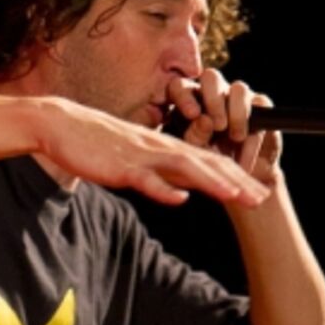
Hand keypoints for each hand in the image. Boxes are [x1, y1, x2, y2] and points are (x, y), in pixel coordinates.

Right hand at [36, 95, 270, 206]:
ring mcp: (140, 156)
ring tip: (236, 195)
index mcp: (165, 147)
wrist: (61, 126)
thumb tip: (184, 192)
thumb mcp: (136, 160)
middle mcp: (159, 148)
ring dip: (211, 181)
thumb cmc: (98, 144)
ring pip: (183, 168)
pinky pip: (144, 179)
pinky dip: (162, 188)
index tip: (258, 192)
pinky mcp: (119, 167)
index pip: (209, 162)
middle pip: (205, 164)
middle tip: (263, 197)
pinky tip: (180, 199)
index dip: (236, 176)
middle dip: (236, 181)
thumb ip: (161, 174)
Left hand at [167, 70, 283, 187]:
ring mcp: (237, 96)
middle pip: (211, 77)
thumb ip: (195, 136)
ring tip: (236, 138)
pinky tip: (247, 148)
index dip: (184, 96)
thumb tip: (205, 119)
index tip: (192, 115)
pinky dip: (254, 130)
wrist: (238, 177)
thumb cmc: (208, 161)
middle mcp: (213, 93)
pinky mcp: (260, 104)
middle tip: (219, 127)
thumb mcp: (196, 152)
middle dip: (214, 100)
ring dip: (238, 114)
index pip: (179, 86)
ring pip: (239, 88)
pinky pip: (261, 104)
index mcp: (189, 101)